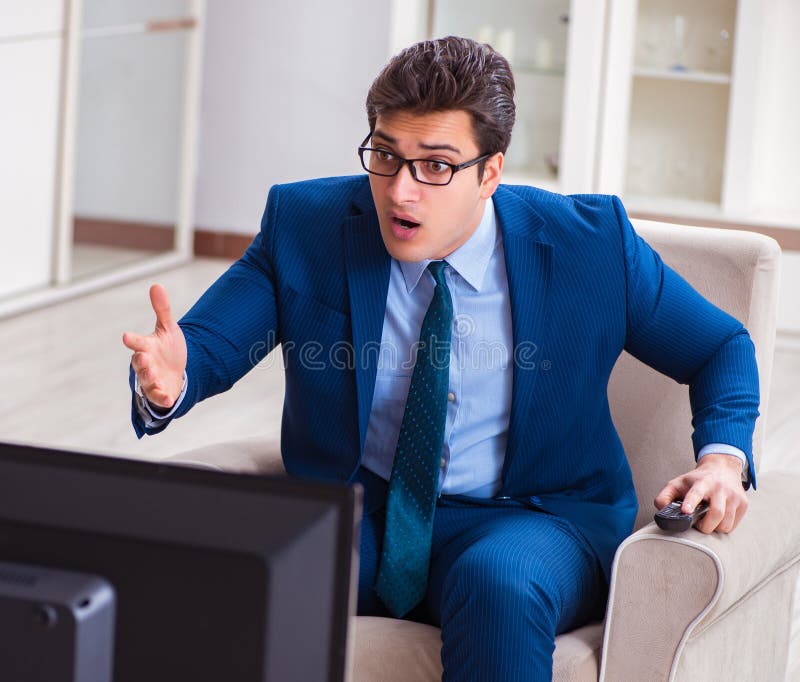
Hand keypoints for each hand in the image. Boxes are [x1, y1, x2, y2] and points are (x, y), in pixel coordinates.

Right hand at [122, 284, 186, 408]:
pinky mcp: (160, 393)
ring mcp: (151, 379)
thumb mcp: (168, 328)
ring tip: (155, 375)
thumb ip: (162, 310)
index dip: (132, 340)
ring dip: (149, 378)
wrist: (177, 371)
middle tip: (144, 357)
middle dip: (141, 361)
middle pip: (139, 363)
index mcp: (145, 347)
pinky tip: (168, 397)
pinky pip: (159, 397)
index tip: (126, 336)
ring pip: (146, 380)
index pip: (136, 342)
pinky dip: (162, 397)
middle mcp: (145, 364)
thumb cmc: (167, 349)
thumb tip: (156, 285)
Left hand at [654, 454, 747, 533]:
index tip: (686, 511)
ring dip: (714, 528)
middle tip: (697, 524)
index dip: (691, 502)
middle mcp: (720, 488)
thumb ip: (665, 496)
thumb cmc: (697, 480)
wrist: (722, 468)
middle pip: (716, 514)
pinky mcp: (743, 504)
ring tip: (707, 521)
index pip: (697, 492)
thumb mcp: (677, 483)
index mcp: (702, 481)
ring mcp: (734, 496)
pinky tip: (717, 520)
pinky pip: (733, 525)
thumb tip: (661, 510)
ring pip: (726, 524)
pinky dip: (723, 527)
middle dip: (705, 526)